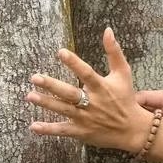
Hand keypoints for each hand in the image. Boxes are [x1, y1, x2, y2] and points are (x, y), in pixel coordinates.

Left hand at [26, 27, 152, 152]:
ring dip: (46, 103)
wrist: (132, 129)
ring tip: (30, 96)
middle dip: (52, 86)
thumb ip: (114, 51)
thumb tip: (107, 30)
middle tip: (35, 77)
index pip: (86, 73)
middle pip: (70, 93)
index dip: (74, 63)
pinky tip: (34, 126)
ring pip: (63, 110)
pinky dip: (49, 129)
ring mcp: (86, 118)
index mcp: (102, 87)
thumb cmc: (125, 98)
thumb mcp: (123, 73)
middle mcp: (92, 102)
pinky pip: (63, 130)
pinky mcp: (81, 131)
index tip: (60, 52)